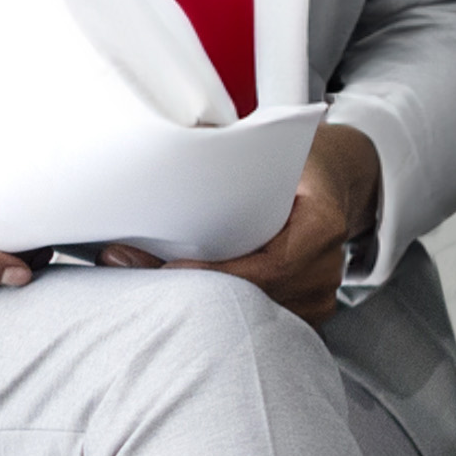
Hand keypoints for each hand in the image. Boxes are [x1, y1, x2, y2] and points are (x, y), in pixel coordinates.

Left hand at [115, 124, 378, 328]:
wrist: (331, 181)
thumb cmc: (298, 163)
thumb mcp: (274, 148)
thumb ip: (235, 151)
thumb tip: (182, 137)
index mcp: (323, 225)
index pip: (272, 267)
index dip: (220, 273)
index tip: (168, 264)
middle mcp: (325, 269)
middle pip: (253, 295)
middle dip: (188, 285)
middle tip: (123, 261)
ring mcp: (317, 297)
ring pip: (249, 313)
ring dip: (194, 301)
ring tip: (137, 271)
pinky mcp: (302, 311)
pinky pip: (255, 319)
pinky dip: (215, 309)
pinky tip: (174, 292)